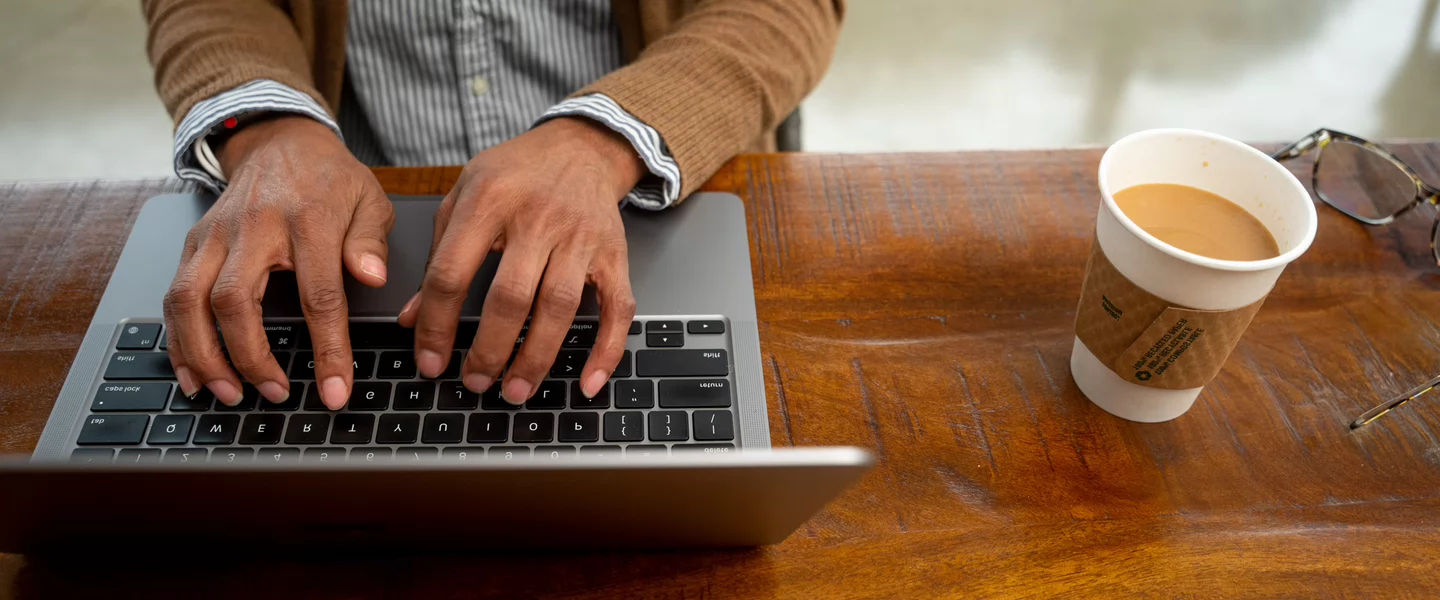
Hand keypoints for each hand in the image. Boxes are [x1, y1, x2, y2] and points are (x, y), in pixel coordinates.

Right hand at [164, 115, 393, 409]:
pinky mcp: (193, 243)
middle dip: (249, 357)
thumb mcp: (369, 200)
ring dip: (203, 354)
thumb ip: (371, 241)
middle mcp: (252, 227)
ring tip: (226, 394)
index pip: (318, 295)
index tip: (336, 390)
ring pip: (189, 300)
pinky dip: (178, 340)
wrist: (280, 142)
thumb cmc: (330, 179)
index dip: (327, 348)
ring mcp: (215, 235)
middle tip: (273, 394)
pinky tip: (193, 373)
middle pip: (234, 300)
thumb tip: (375, 277)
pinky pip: (174, 295)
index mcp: (307, 220)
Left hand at [398, 117, 642, 403]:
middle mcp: (538, 218)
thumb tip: (413, 319)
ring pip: (559, 307)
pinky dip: (606, 350)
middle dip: (490, 350)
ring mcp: (581, 238)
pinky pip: (617, 308)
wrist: (580, 147)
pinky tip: (587, 382)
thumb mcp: (463, 197)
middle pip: (511, 296)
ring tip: (515, 391)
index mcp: (489, 201)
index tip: (430, 360)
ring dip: (537, 357)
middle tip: (475, 383)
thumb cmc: (515, 173)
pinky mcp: (614, 254)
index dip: (437, 323)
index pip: (453, 272)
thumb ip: (439, 254)